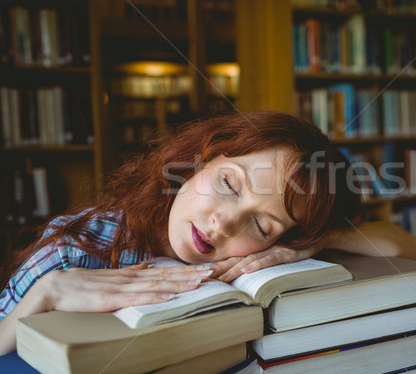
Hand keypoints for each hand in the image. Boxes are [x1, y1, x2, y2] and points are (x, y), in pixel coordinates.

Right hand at [34, 262, 213, 312]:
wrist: (53, 289)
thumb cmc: (82, 286)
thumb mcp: (112, 277)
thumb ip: (131, 272)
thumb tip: (148, 265)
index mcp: (132, 275)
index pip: (165, 272)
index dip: (186, 270)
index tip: (205, 270)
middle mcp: (130, 279)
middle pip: (166, 275)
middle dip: (190, 274)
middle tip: (212, 273)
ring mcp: (121, 288)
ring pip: (156, 285)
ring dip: (179, 283)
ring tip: (199, 282)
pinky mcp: (110, 299)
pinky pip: (137, 298)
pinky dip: (155, 297)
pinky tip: (169, 297)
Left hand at [210, 243, 323, 282]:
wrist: (322, 236)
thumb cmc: (300, 244)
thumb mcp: (279, 254)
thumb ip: (263, 259)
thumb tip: (244, 271)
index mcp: (259, 250)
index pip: (235, 259)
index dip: (219, 266)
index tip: (203, 273)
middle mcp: (264, 249)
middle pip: (238, 260)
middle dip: (221, 269)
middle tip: (205, 278)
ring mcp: (275, 250)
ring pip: (251, 260)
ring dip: (235, 269)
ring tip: (223, 278)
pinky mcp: (288, 253)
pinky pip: (271, 259)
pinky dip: (259, 264)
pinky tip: (249, 269)